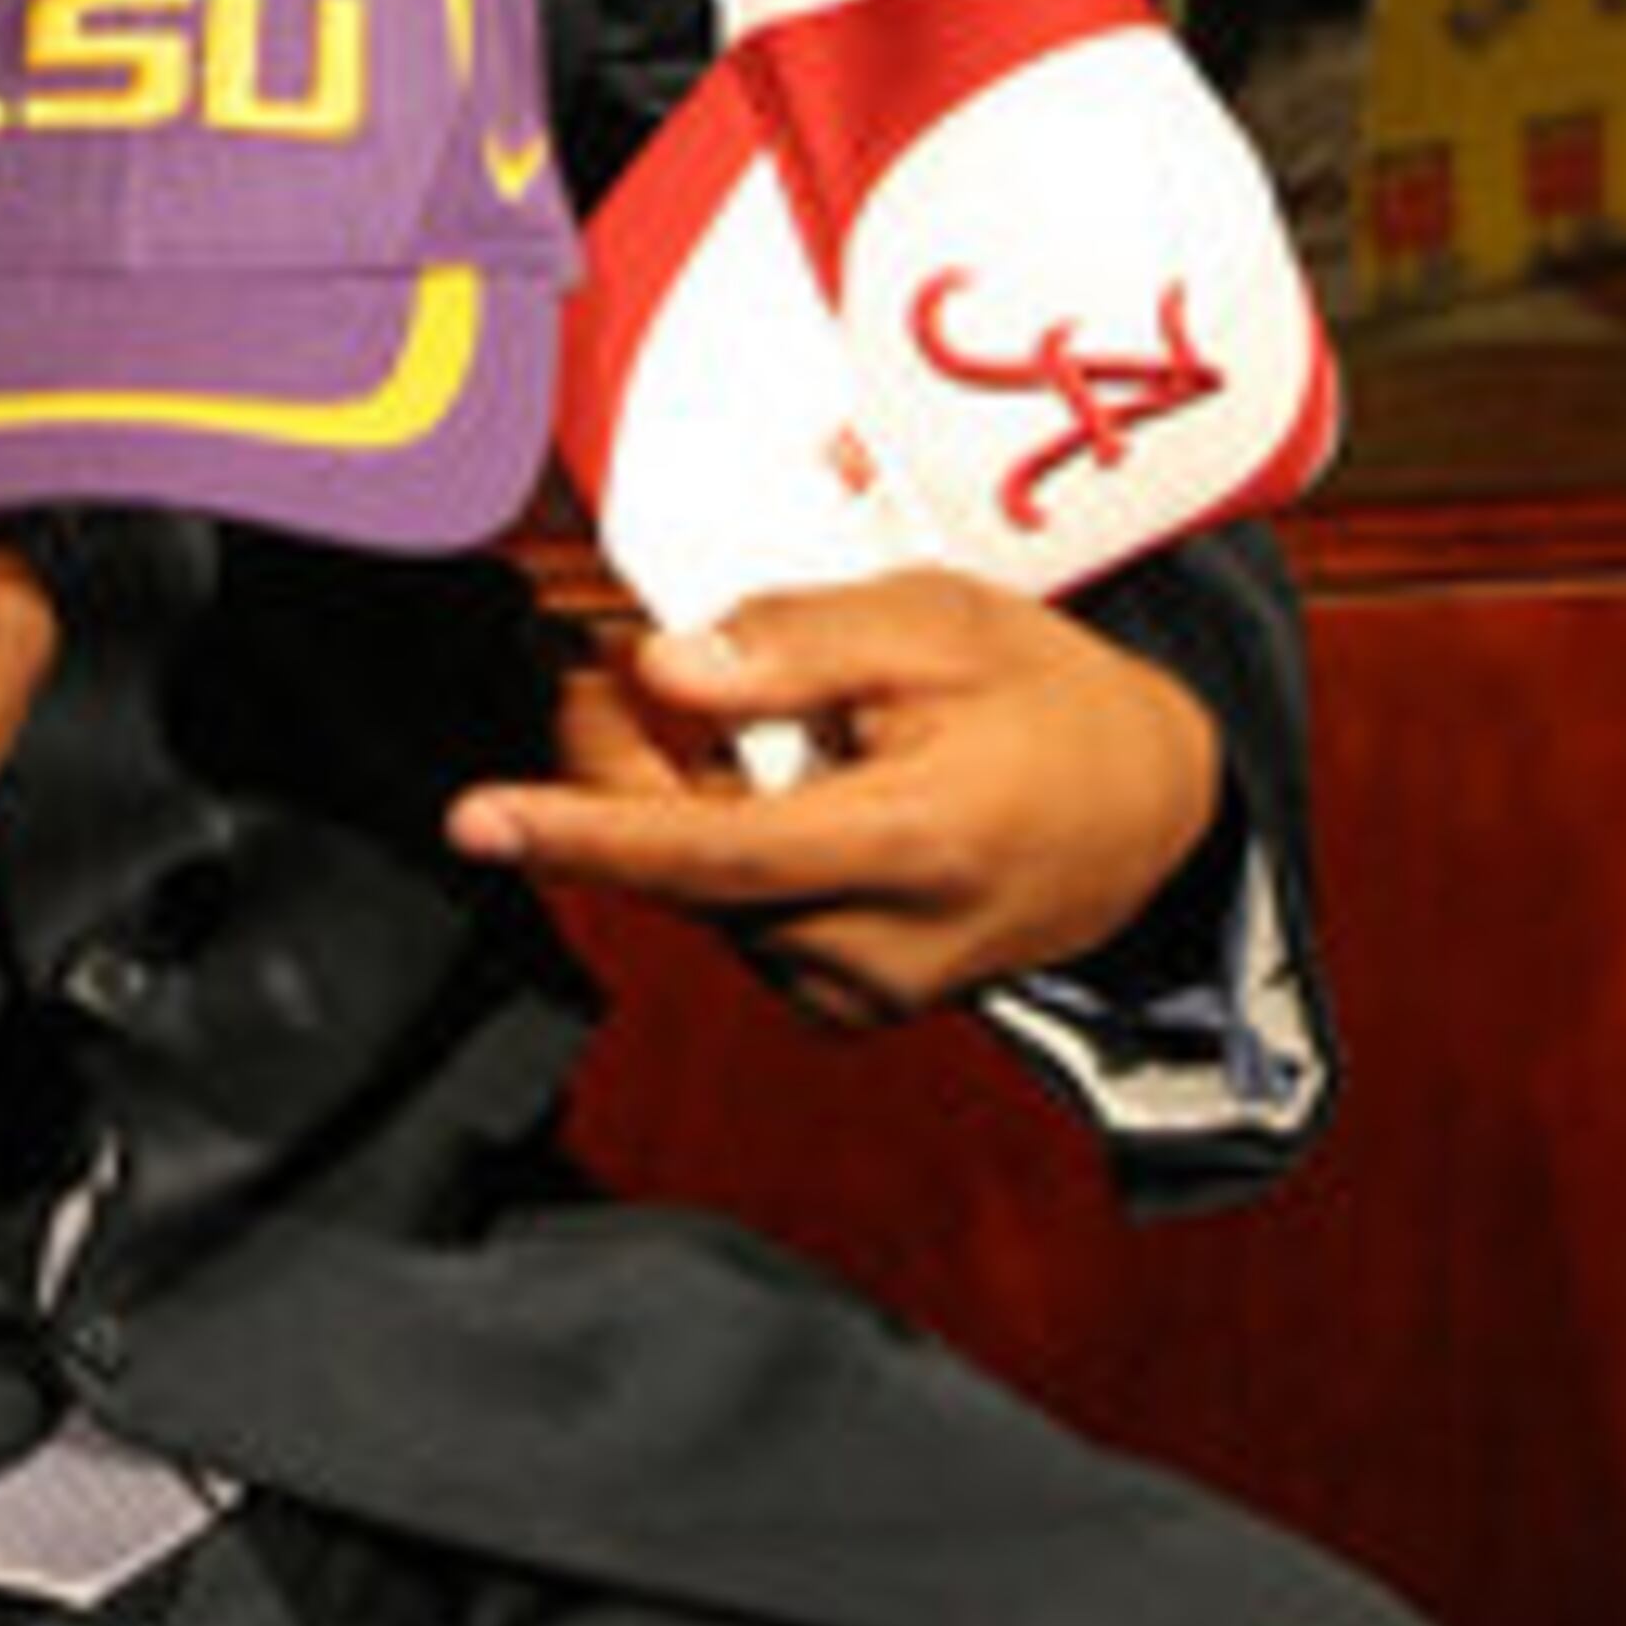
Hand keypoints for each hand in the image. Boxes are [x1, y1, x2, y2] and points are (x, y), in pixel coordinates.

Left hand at [448, 562, 1219, 1027]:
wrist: (1150, 808)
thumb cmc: (1044, 697)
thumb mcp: (936, 622)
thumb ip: (794, 644)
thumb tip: (662, 667)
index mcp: (908, 848)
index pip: (709, 854)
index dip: (582, 832)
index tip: (476, 819)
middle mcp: (880, 948)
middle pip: (684, 871)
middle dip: (616, 768)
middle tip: (603, 664)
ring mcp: (867, 991)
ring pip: (702, 899)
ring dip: (666, 804)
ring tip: (699, 708)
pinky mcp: (853, 1003)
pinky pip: (740, 921)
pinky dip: (715, 849)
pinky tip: (751, 782)